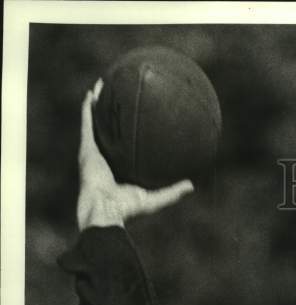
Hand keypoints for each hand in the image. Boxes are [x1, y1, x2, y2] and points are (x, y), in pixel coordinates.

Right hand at [76, 80, 193, 230]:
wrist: (104, 210)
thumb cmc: (128, 208)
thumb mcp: (155, 199)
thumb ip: (172, 192)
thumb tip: (192, 185)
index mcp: (119, 169)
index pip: (125, 148)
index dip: (128, 135)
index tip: (137, 121)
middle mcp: (105, 158)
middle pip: (110, 131)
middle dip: (113, 115)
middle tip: (121, 97)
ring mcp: (94, 152)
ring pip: (95, 123)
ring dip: (97, 105)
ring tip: (103, 86)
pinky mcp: (86, 148)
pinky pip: (87, 123)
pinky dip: (88, 108)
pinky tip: (93, 93)